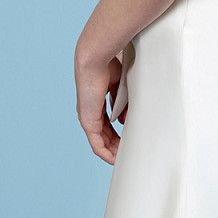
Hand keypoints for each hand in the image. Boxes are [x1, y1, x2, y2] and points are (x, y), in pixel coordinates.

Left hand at [74, 49, 122, 163]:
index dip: (118, 129)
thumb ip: (123, 101)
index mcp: (97, 100)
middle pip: (105, 132)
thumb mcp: (120, 86)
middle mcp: (91, 110)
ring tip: (124, 157)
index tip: (129, 134)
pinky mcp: (87, 122)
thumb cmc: (109, 65)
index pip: (108, 120)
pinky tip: (114, 159)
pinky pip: (96, 144)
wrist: (95, 58)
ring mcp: (88, 117)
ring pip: (101, 141)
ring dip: (113, 150)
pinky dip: (105, 153)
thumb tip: (126, 118)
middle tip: (129, 149)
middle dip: (117, 142)